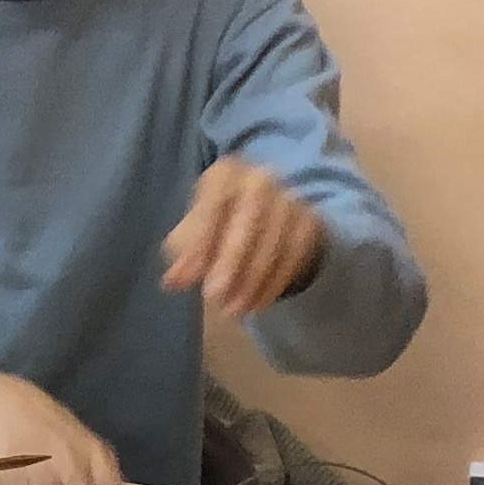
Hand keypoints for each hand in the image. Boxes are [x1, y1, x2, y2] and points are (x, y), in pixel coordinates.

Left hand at [160, 159, 326, 323]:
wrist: (266, 220)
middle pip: (250, 215)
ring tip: (233, 310)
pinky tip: (257, 305)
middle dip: (232, 259)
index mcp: (225, 174)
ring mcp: (289, 198)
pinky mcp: (309, 222)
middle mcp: (259, 179)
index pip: (213, 203)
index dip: (201, 241)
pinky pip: (295, 254)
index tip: (190, 277)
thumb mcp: (194, 234)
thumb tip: (174, 280)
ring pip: (275, 239)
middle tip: (215, 296)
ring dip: (253, 280)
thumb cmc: (219, 224)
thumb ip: (183, 255)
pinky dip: (275, 283)